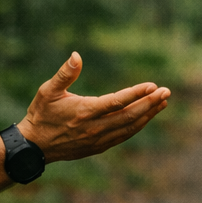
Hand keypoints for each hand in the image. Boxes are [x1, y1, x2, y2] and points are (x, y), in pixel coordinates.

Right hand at [18, 52, 169, 161]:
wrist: (35, 146)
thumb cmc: (41, 114)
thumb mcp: (48, 91)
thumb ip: (64, 74)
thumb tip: (76, 55)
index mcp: (84, 112)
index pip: (116, 102)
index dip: (136, 94)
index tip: (153, 85)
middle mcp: (95, 127)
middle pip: (130, 116)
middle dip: (150, 104)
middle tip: (166, 92)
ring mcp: (99, 139)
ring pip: (130, 127)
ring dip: (148, 115)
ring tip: (163, 102)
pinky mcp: (100, 146)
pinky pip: (124, 135)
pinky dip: (138, 125)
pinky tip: (147, 116)